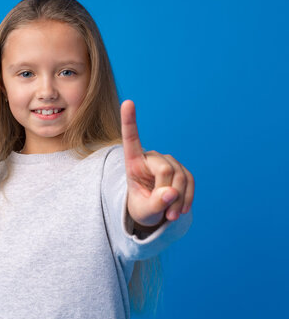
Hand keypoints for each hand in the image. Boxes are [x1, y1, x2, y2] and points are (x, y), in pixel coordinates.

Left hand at [120, 100, 194, 227]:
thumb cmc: (141, 208)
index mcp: (133, 162)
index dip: (130, 121)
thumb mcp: (143, 211)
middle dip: (167, 193)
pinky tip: (180, 211)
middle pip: (165, 170)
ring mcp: (168, 162)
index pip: (131, 139)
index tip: (127, 102)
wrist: (153, 212)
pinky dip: (187, 199)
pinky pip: (190, 182)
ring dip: (178, 200)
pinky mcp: (183, 169)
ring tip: (169, 216)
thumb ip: (154, 204)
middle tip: (164, 213)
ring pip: (180, 177)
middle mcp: (151, 157)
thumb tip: (171, 193)